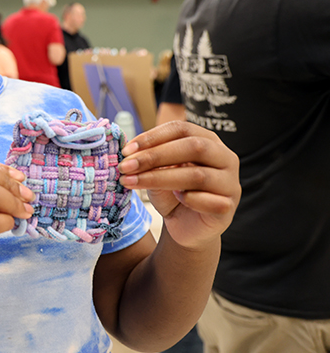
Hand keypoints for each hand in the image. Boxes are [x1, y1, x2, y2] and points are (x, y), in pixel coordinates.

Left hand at [117, 121, 239, 249]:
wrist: (184, 227)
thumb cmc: (171, 193)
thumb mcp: (157, 172)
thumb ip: (150, 160)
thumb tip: (130, 153)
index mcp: (208, 141)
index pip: (182, 129)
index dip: (153, 136)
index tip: (127, 150)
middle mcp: (225, 158)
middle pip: (194, 147)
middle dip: (155, 156)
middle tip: (126, 166)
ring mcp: (230, 183)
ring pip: (198, 175)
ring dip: (160, 178)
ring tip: (133, 182)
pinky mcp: (228, 207)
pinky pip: (209, 201)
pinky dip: (188, 199)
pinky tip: (175, 198)